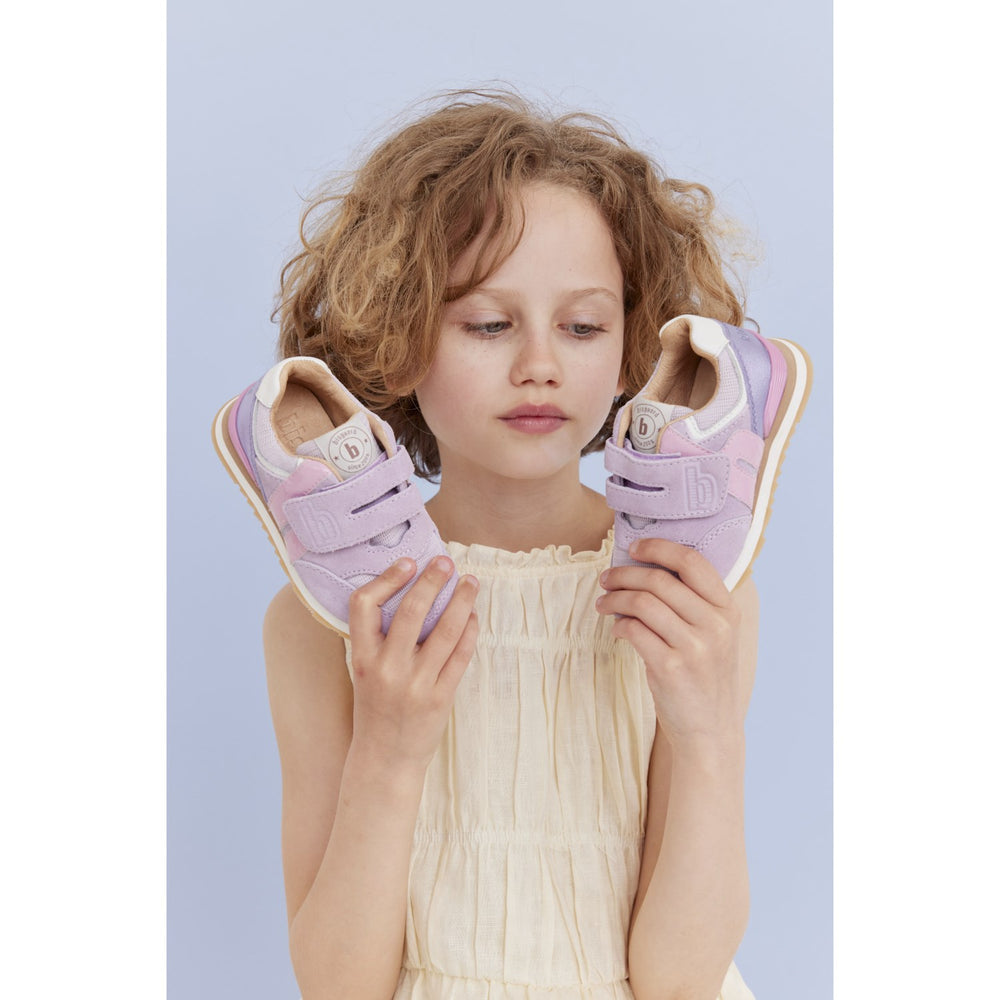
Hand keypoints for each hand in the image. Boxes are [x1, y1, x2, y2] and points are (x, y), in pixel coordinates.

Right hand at [347, 556, 478, 771]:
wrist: (385, 760)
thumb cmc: (375, 709)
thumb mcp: (364, 672)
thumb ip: (379, 638)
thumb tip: (408, 590)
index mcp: (362, 658)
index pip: (363, 606)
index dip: (385, 579)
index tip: (407, 562)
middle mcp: (387, 669)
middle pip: (411, 612)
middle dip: (432, 580)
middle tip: (446, 560)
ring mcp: (415, 685)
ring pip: (445, 630)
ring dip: (461, 600)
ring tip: (470, 581)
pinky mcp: (440, 698)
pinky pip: (461, 656)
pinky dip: (470, 630)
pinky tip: (473, 615)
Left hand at [595, 539, 743, 753]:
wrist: (710, 731)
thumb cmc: (705, 677)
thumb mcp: (717, 636)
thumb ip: (695, 604)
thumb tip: (648, 568)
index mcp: (728, 610)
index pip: (693, 562)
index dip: (659, 548)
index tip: (634, 548)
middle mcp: (715, 626)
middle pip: (660, 580)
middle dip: (625, 574)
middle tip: (606, 579)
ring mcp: (694, 648)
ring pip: (642, 602)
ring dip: (615, 598)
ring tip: (603, 603)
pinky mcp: (670, 668)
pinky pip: (634, 630)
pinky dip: (619, 624)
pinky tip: (616, 628)